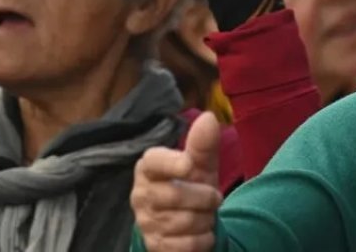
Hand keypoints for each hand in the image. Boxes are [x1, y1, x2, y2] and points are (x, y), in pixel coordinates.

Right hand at [132, 111, 222, 251]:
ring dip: (206, 219)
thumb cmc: (191, 187)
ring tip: (204, 215)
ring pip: (185, 222)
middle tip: (213, 198)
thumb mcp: (201, 167)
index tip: (188, 165)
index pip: (152, 162)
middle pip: (175, 195)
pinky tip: (200, 233)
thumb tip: (209, 117)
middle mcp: (141, 195)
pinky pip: (187, 245)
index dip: (170, 163)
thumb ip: (203, 145)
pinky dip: (203, 239)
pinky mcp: (155, 246)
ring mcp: (146, 223)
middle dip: (205, 198)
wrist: (187, 226)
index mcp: (149, 169)